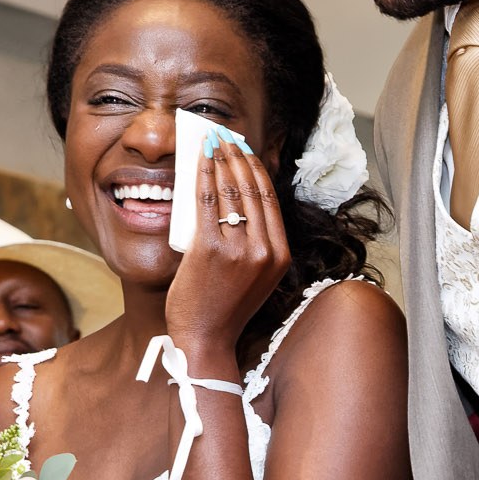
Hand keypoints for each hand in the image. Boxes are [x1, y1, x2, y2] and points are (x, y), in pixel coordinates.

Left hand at [164, 140, 289, 356]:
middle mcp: (265, 250)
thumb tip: (238, 202)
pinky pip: (207, 202)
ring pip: (231, 191)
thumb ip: (255, 244)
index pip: (271, 199)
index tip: (245, 151)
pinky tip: (198, 162)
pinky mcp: (210, 250)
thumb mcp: (255, 276)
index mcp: (280, 255)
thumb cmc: (223, 309)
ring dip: (221, 160)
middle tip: (225, 139)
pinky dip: (203, 176)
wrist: (205, 340)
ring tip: (212, 144)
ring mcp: (239, 250)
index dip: (257, 169)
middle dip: (238, 157)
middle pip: (253, 189)